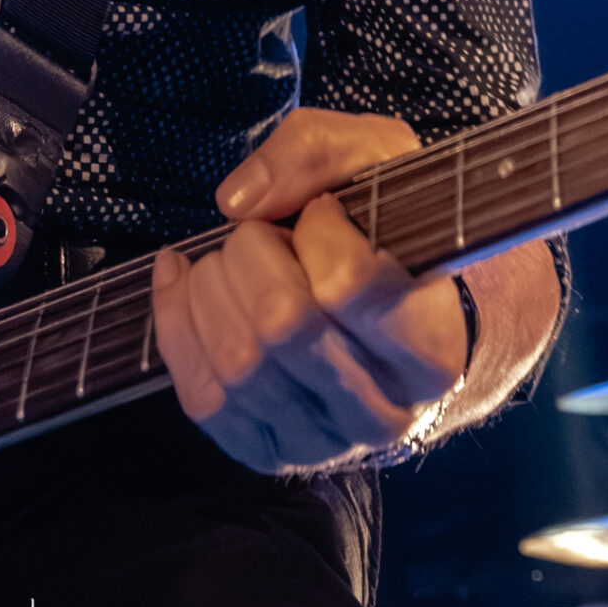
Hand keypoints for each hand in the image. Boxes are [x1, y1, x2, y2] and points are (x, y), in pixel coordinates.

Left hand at [151, 108, 467, 472]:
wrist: (408, 323)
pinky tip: (184, 281)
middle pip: (280, 324)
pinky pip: (201, 397)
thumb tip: (235, 203)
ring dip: (213, 286)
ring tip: (235, 259)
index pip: (347, 284)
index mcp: (430, 346)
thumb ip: (315, 153)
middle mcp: (384, 412)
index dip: (318, 229)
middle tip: (268, 232)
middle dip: (251, 252)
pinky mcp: (269, 452)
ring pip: (236, 362)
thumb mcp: (381, 162)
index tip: (325, 211)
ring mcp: (325, 442)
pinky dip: (177, 324)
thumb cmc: (394, 236)